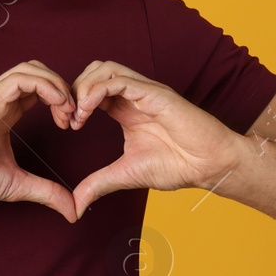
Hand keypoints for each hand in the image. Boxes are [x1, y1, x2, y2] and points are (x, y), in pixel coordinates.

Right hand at [0, 60, 79, 223]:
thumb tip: (72, 210)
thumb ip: (46, 192)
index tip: (70, 124)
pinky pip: (21, 78)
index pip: (37, 88)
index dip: (60, 99)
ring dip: (56, 85)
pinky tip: (57, 105)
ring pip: (31, 68)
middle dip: (62, 87)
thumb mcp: (17, 185)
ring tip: (67, 109)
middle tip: (74, 114)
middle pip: (37, 71)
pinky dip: (45, 86)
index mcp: (4, 112)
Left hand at [67, 60, 246, 219]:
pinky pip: (119, 80)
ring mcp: (144, 91)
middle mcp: (133, 95)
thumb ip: (98, 184)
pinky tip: (88, 111)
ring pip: (104, 69)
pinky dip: (96, 91)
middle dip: (73, 89)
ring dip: (83, 87)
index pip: (91, 89)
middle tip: (67, 118)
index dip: (73, 102)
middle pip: (94, 71)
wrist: (209, 165)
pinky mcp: (154, 93)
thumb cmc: (177, 165)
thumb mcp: (126, 174)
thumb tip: (74, 206)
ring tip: (77, 115)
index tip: (66, 125)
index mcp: (126, 108)